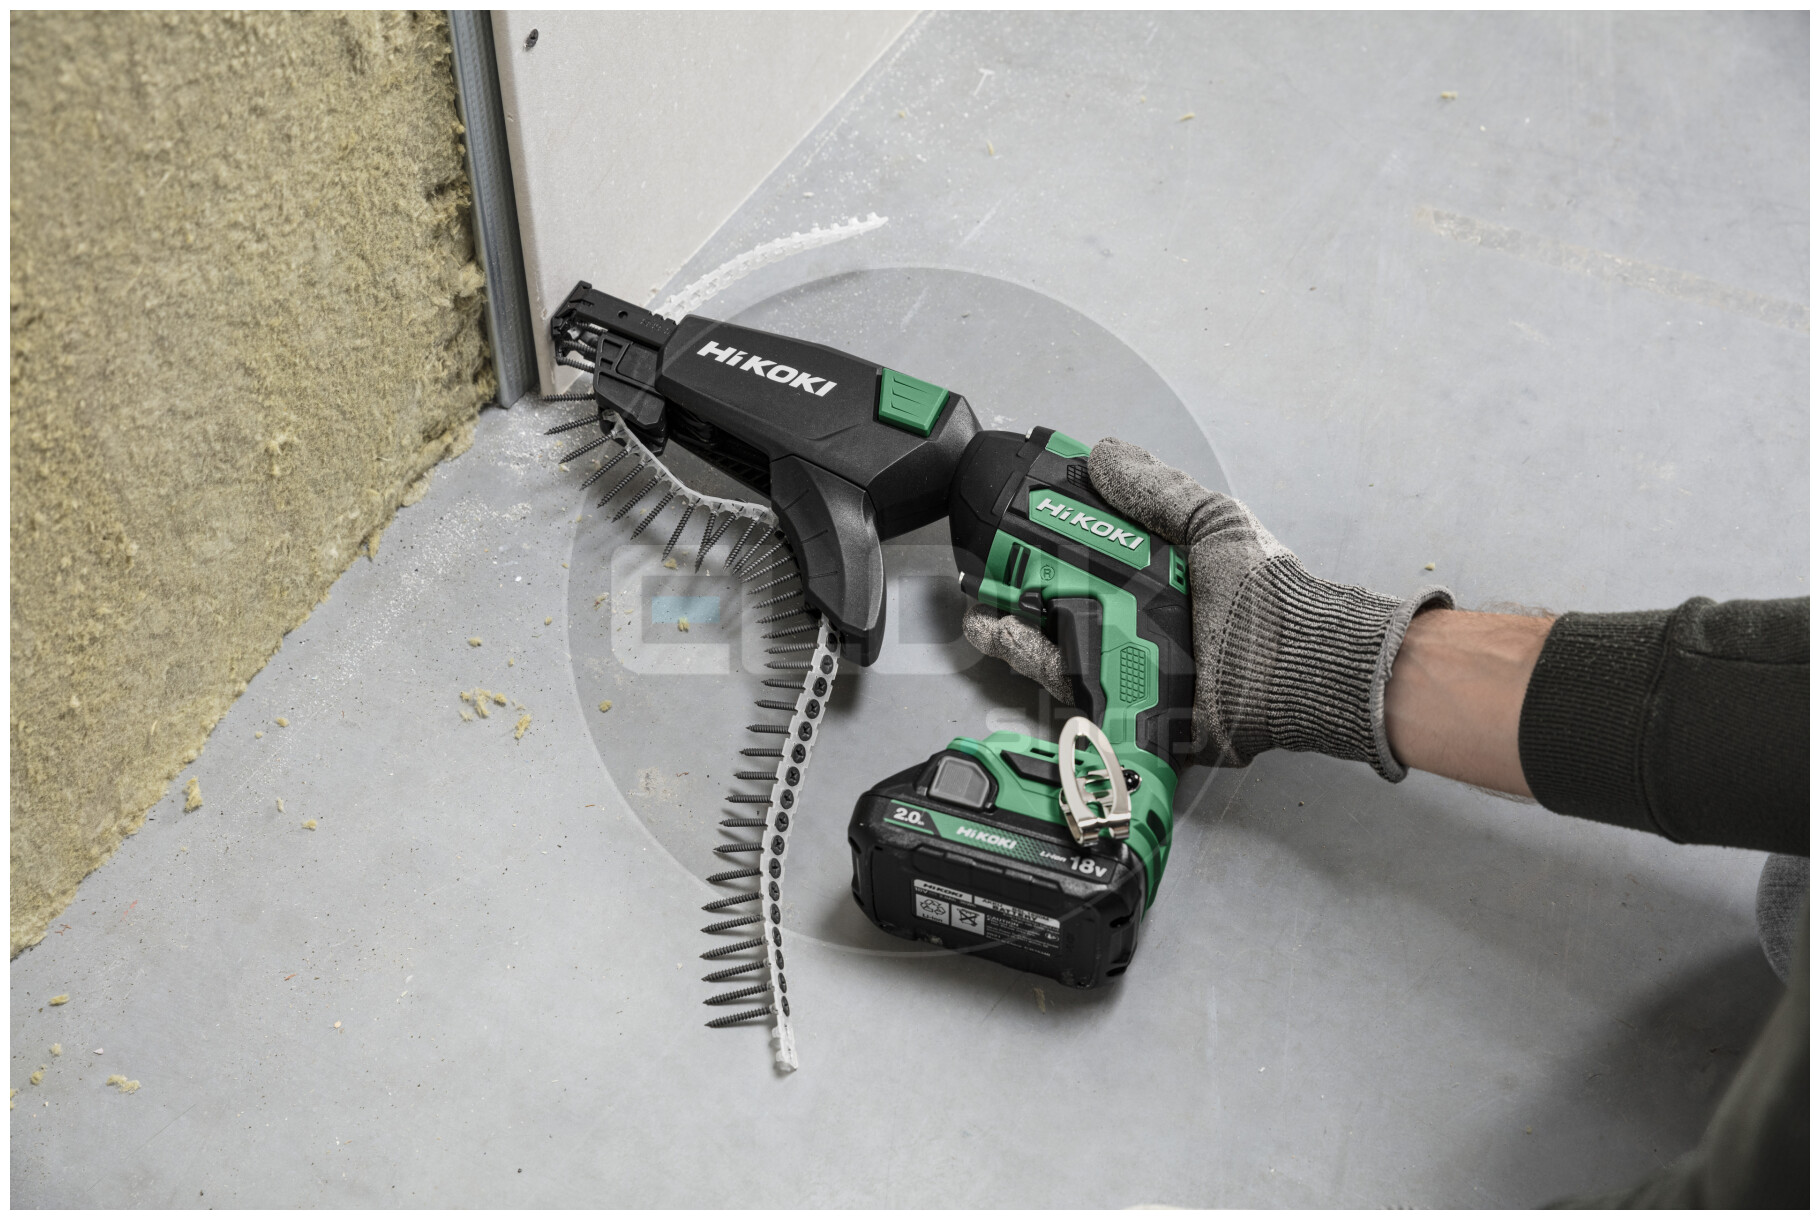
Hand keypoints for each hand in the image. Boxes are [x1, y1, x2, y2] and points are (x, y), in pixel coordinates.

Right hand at [963, 438, 1452, 780]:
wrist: (1297, 662)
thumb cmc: (1267, 591)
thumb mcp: (1212, 522)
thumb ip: (1157, 490)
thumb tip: (1103, 454)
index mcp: (1154, 579)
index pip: (1086, 559)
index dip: (1044, 547)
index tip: (1010, 535)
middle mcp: (1137, 623)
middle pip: (1059, 608)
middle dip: (1015, 596)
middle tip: (984, 584)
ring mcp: (1131, 667)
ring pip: (1056, 652)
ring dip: (1015, 637)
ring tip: (989, 622)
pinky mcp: (1132, 709)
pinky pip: (1078, 694)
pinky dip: (1043, 676)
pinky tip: (1022, 655)